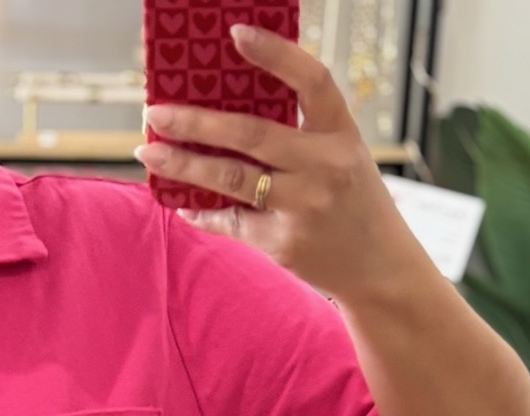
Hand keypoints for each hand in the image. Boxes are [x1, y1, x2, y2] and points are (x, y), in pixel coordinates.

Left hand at [136, 20, 425, 306]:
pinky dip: (203, 211)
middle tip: (156, 112)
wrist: (379, 266)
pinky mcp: (283, 242)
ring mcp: (302, 206)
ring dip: (184, 165)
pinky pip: (231, 221)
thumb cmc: (353, 201)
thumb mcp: (344, 153)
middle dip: (196, 122)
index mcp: (341, 132)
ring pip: (231, 178)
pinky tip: (182, 202)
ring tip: (151, 153)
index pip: (311, 80)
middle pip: (251, 134)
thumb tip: (230, 112)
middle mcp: (324, 166)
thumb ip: (302, 131)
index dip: (275, 54)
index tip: (236, 34)